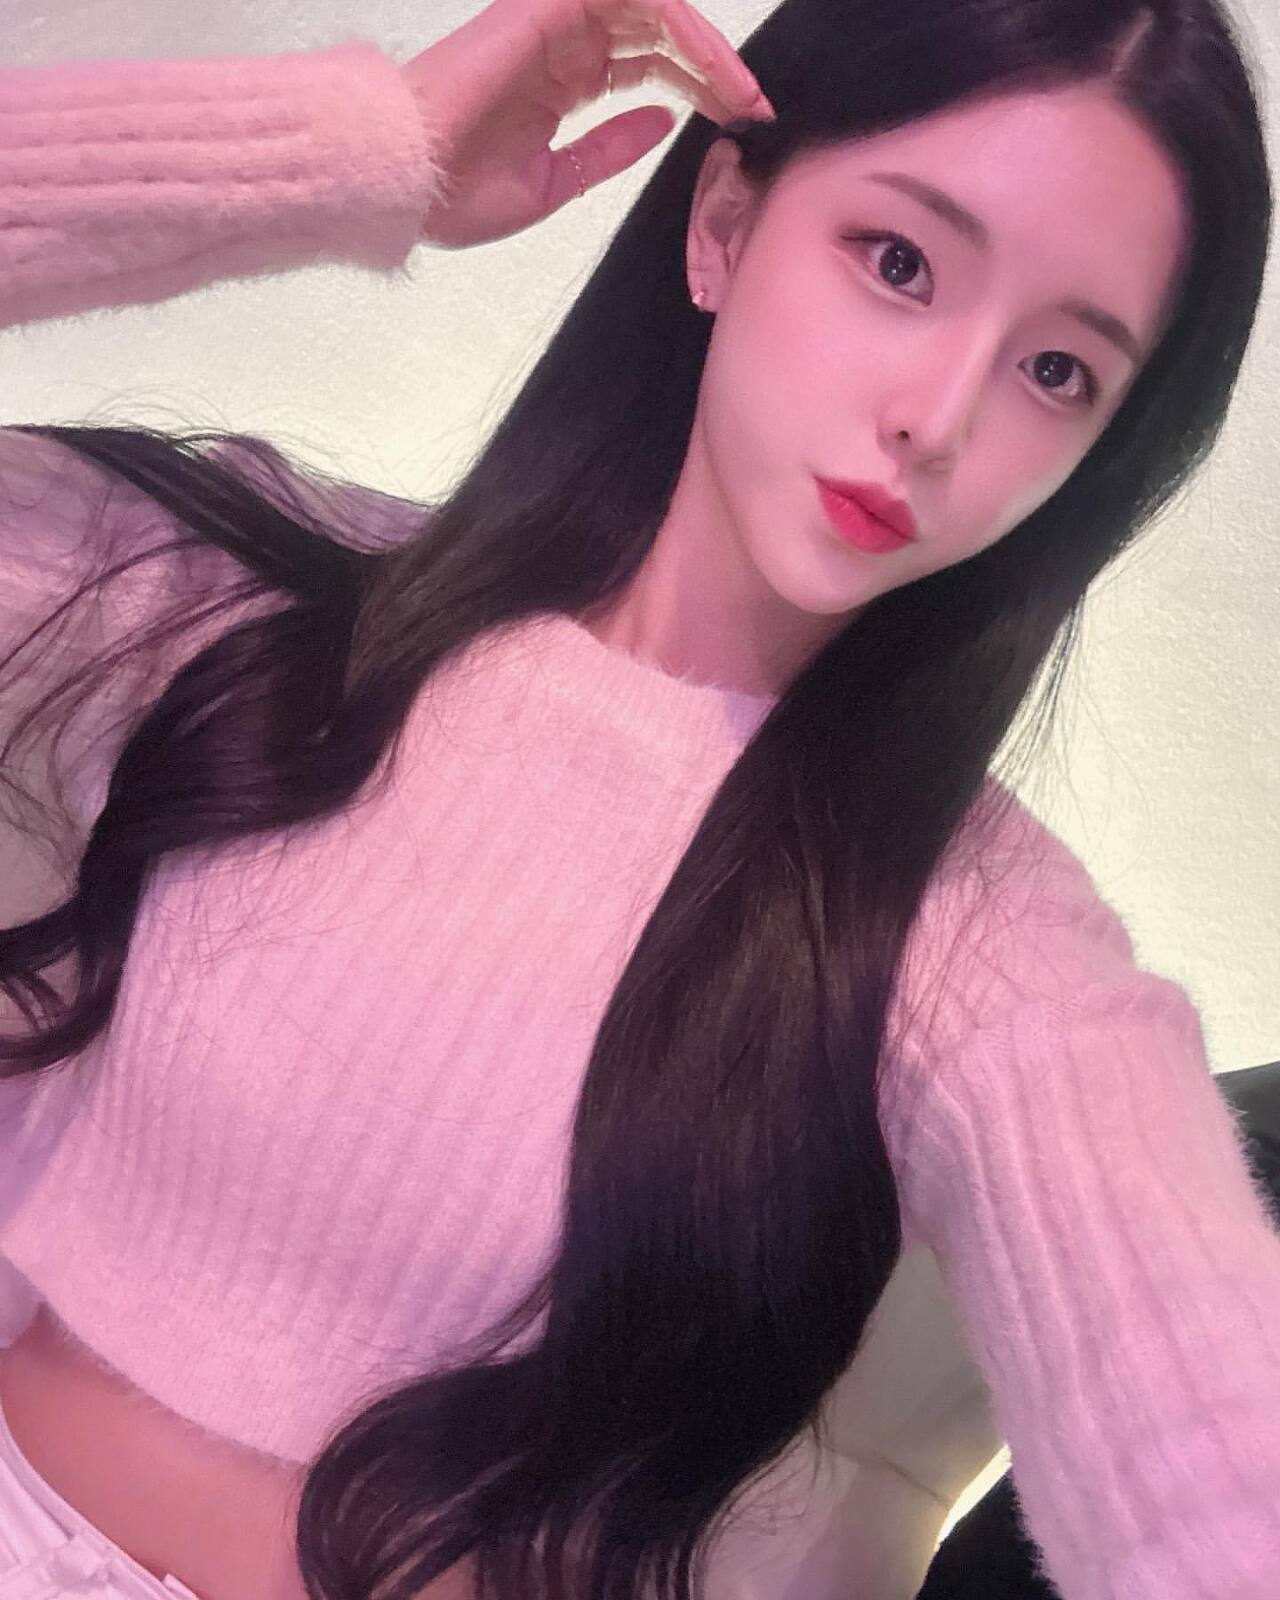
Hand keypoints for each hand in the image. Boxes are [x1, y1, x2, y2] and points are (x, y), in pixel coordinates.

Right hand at [401, 0, 775, 249]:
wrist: (411, 181)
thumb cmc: (459, 193)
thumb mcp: (557, 182)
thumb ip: (611, 148)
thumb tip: (666, 121)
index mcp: (561, 83)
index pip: (646, 67)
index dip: (696, 88)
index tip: (739, 124)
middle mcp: (564, 45)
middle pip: (658, 35)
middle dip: (713, 69)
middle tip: (754, 107)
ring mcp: (556, 20)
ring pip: (653, 9)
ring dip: (704, 47)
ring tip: (739, 90)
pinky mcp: (547, 6)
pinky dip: (677, 24)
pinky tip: (708, 62)